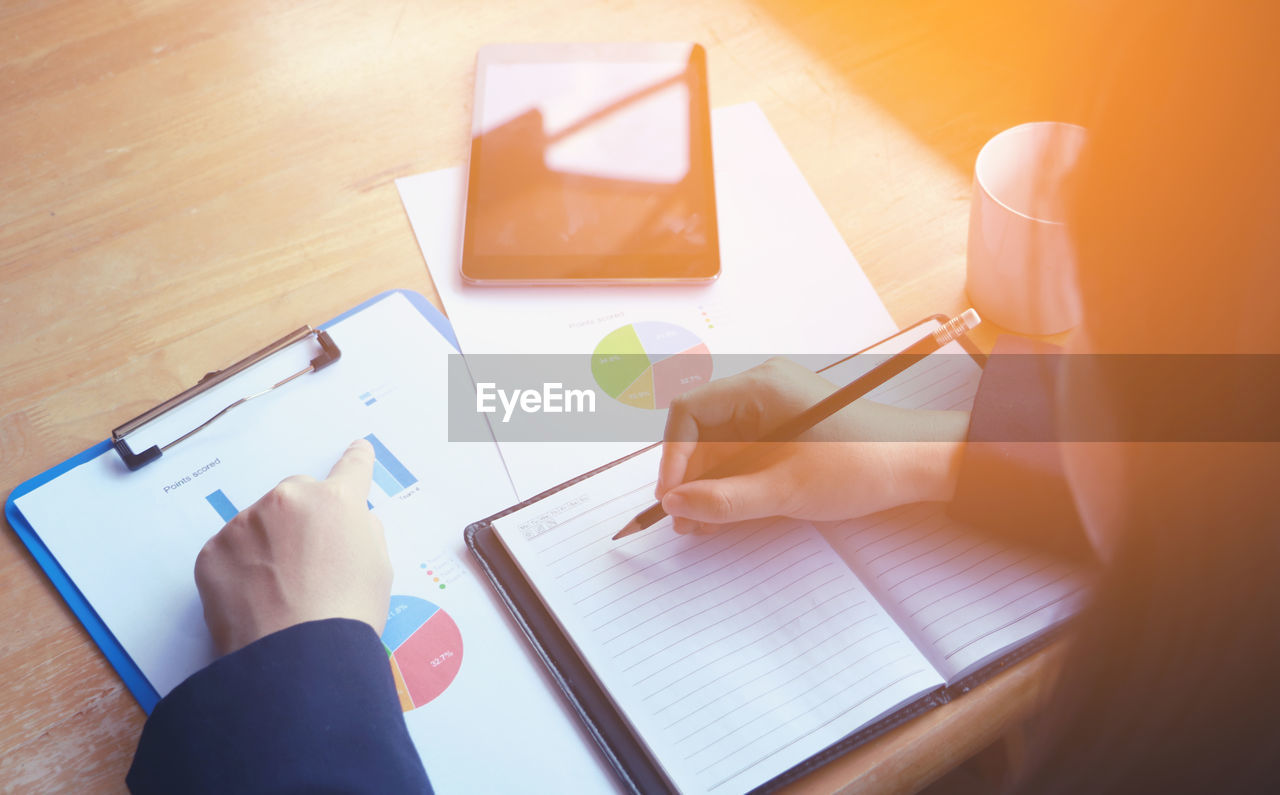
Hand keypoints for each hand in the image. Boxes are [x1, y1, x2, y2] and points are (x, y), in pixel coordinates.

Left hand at [194, 439, 391, 653]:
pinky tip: (254, 599)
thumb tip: (347, 524)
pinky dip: (239, 568)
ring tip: (278, 591)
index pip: (352, 468)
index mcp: (336, 501)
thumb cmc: (348, 616)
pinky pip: (230, 551)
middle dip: (302, 519)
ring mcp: (245, 524)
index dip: (357, 460)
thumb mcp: (379, 567)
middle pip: (297, 495)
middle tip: (308, 563)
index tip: (356, 450)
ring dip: (267, 544)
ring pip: (259, 523)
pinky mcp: (212, 552)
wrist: (298, 659)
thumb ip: (363, 532)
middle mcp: (288, 500)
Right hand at [656, 358, 968, 533]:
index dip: (673, 456)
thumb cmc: (862, 464)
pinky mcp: (784, 433)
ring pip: (721, 449)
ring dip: (708, 487)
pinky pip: (743, 456)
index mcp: (760, 386)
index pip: (689, 411)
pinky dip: (731, 485)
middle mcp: (762, 391)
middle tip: (684, 521)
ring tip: (701, 527)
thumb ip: (725, 500)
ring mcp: (773, 411)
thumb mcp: (786, 489)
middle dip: (689, 478)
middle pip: (702, 432)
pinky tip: (724, 517)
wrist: (919, 465)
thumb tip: (676, 505)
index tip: (672, 498)